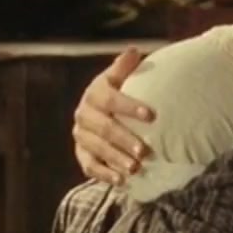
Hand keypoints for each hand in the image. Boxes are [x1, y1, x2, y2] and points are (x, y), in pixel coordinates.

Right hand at [72, 46, 154, 184]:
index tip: (151, 115)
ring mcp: (81, 135)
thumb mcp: (121, 78)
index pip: (110, 99)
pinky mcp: (81, 153)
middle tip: (145, 151)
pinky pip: (89, 166)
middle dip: (125, 140)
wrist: (101, 111)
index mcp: (95, 92)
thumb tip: (133, 51)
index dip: (129, 107)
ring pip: (97, 148)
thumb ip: (125, 68)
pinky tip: (122, 181)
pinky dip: (105, 174)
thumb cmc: (120, 92)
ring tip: (136, 169)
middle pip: (104, 128)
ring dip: (117, 159)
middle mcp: (84, 113)